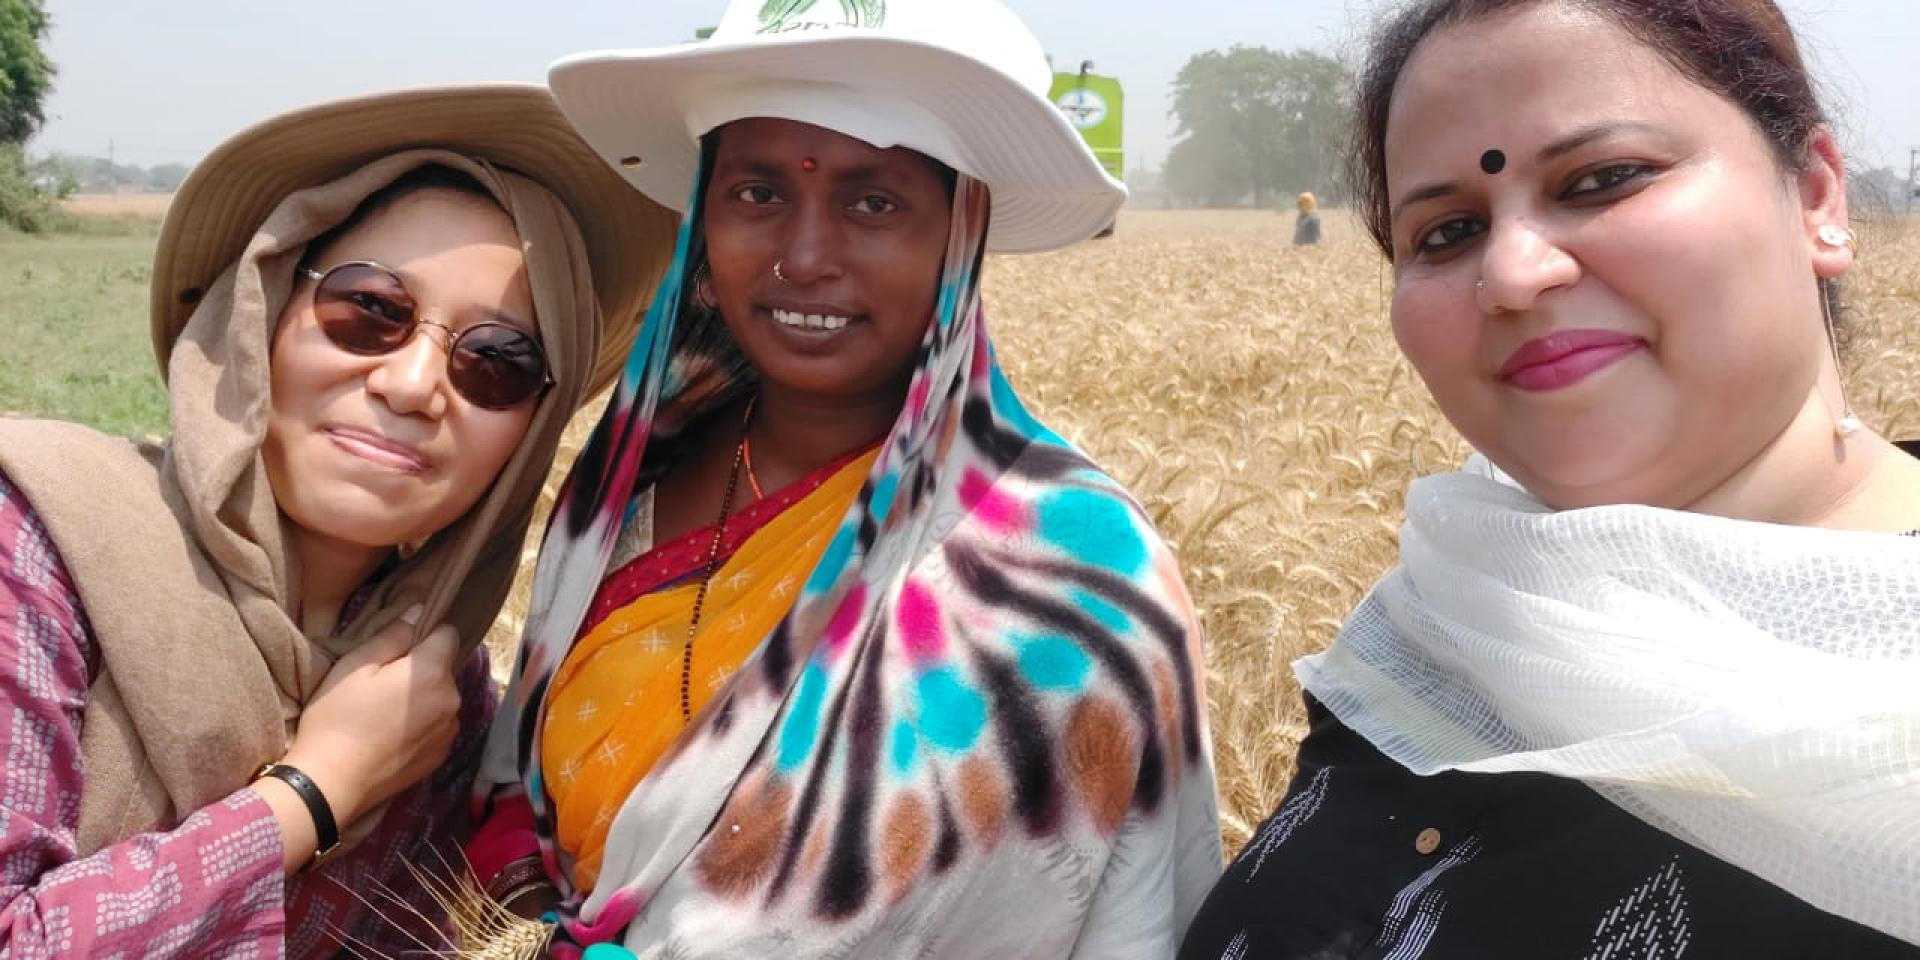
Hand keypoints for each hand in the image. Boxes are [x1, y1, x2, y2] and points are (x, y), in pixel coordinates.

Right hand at [281, 606, 462, 828]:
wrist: (331, 783)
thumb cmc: (337, 718)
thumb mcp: (355, 667)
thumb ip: (393, 636)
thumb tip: (419, 611)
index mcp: (433, 673)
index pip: (448, 634)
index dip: (426, 633)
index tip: (400, 646)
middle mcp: (452, 700)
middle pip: (444, 668)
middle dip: (421, 668)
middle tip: (382, 682)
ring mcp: (450, 730)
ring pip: (442, 698)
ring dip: (424, 697)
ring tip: (385, 712)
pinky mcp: (441, 755)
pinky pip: (438, 725)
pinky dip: (423, 723)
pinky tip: (392, 734)